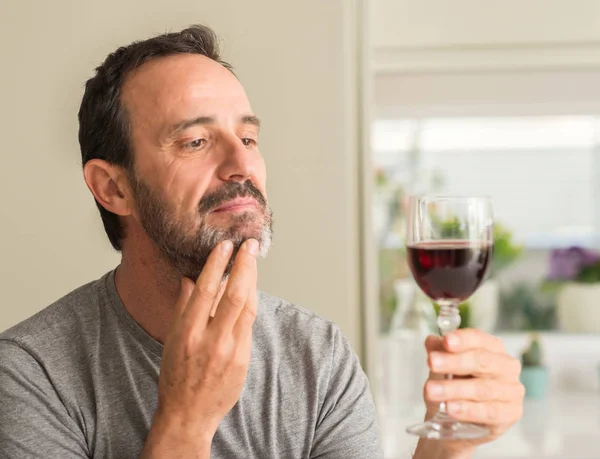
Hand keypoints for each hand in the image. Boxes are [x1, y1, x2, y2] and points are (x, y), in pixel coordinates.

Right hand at [156, 238, 258, 438]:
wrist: (189, 414)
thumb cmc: (176, 375)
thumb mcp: (172, 339)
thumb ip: (183, 308)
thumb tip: (190, 279)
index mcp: (187, 333)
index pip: (206, 289)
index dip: (217, 264)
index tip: (225, 245)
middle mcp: (210, 340)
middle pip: (235, 294)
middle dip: (245, 265)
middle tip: (250, 246)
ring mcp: (230, 350)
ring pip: (248, 307)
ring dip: (252, 280)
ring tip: (252, 262)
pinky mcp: (243, 359)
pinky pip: (249, 324)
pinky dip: (250, 303)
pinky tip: (250, 289)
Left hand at [422, 329, 523, 455]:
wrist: (462, 419)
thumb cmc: (457, 383)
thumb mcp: (444, 365)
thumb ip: (439, 351)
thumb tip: (431, 341)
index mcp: (493, 347)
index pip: (479, 338)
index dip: (462, 339)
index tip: (446, 341)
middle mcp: (507, 366)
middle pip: (481, 361)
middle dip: (454, 362)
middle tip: (432, 363)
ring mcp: (512, 390)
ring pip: (482, 388)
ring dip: (454, 389)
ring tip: (431, 391)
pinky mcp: (511, 413)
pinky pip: (489, 412)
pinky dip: (468, 410)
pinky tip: (451, 408)